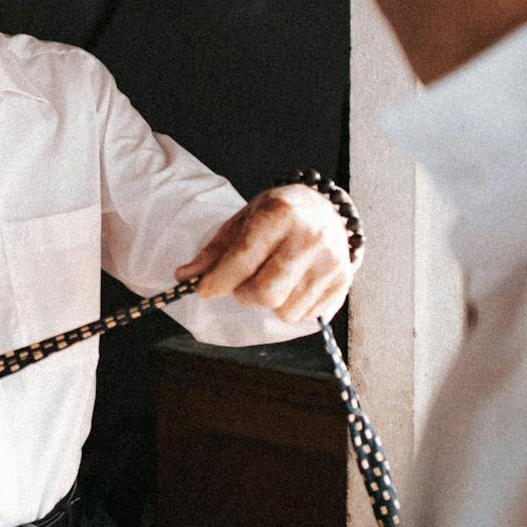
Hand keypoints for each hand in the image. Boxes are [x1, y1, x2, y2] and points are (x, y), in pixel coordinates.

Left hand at [174, 185, 354, 323]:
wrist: (328, 210)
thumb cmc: (279, 214)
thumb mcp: (244, 219)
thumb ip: (215, 250)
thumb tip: (183, 277)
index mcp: (281, 214)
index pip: (244, 257)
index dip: (220, 280)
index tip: (204, 290)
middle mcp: (310, 238)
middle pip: (266, 293)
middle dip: (244, 295)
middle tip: (242, 284)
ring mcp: (331, 264)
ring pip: (286, 311)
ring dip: (269, 303)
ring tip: (272, 279)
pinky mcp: (343, 284)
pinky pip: (306, 317)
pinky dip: (291, 307)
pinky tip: (293, 285)